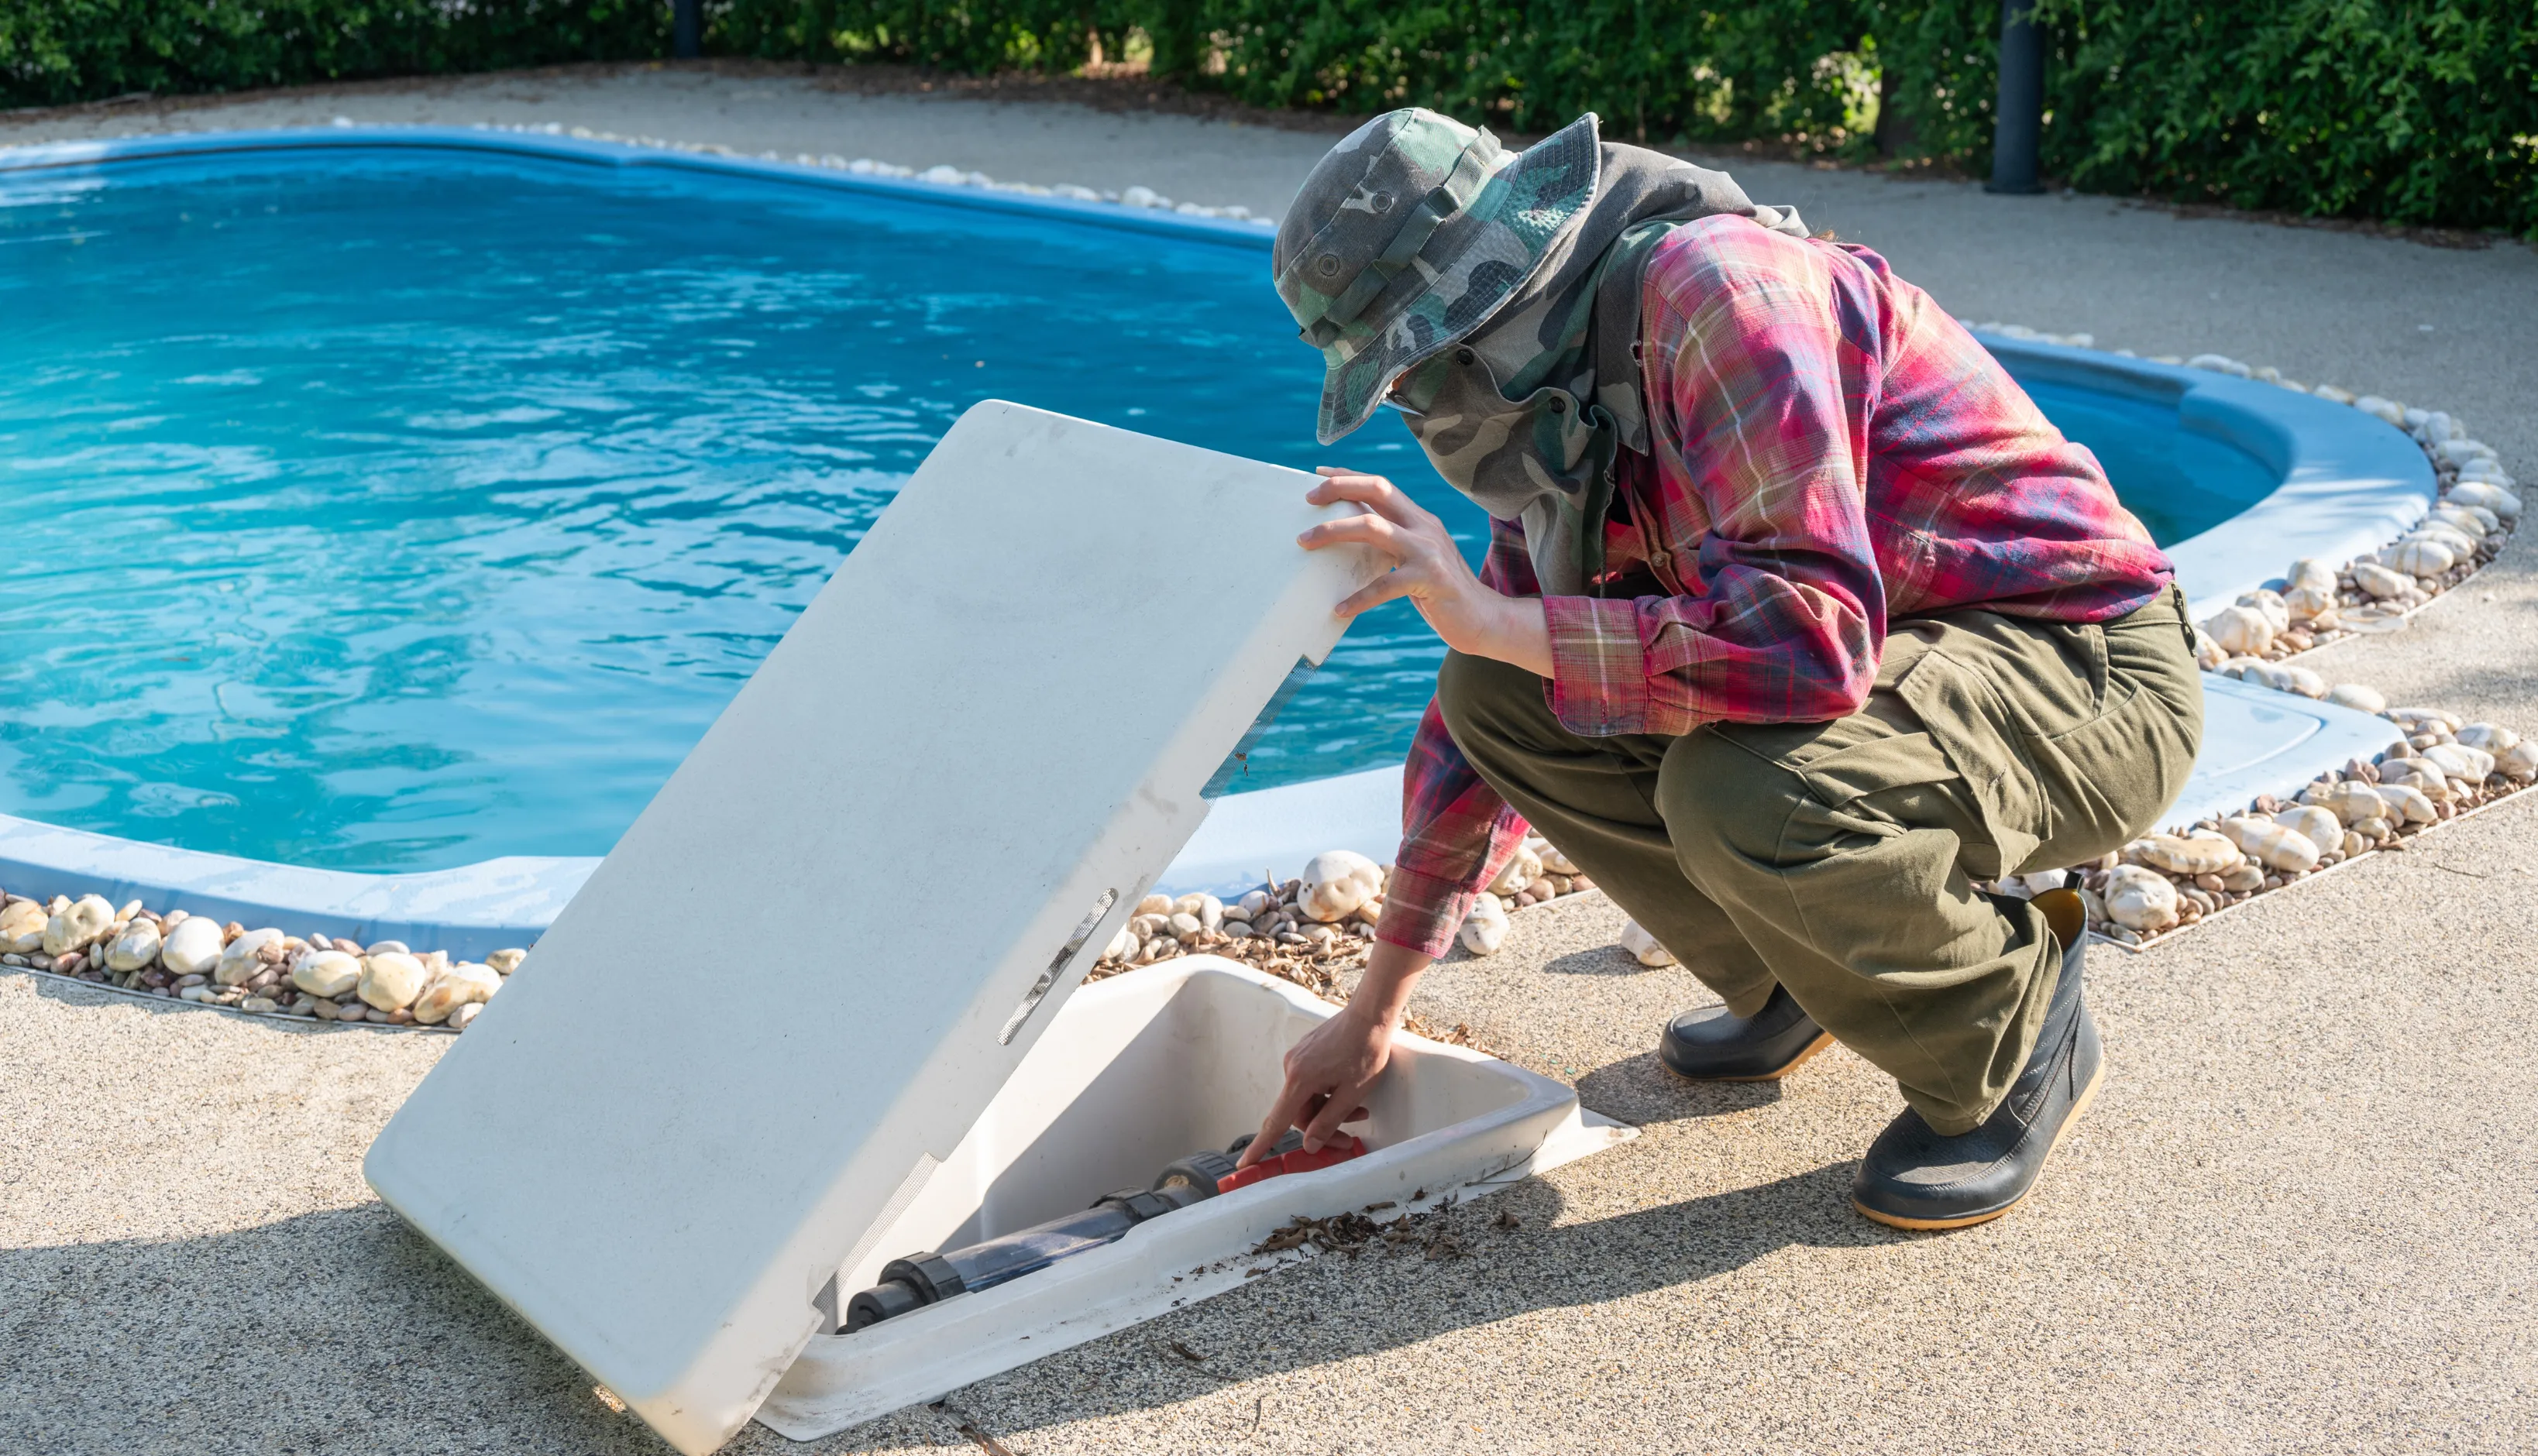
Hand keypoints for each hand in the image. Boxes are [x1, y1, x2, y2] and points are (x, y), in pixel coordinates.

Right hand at [1237, 939, 1432, 1166]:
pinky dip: (1327, 1094)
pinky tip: (1348, 1092)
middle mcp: (1292, 1067)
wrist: (1370, 1015)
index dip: (1261, 1146)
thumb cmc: (1365, 1049)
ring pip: (1307, 1098)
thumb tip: (1310, 1144)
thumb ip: (1329, 1121)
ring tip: (1359, 1110)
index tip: (1246, 1163)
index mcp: (1300, 1079)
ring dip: (1329, 1109)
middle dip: (1323, 1127)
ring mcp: (1298, 1058)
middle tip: (1348, 1137)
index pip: (1277, 1121)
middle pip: (1299, 1112)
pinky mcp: (1306, 1053)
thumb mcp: (1352, 1093)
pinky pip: (1311, 1083)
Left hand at [1300, 469, 1553, 676]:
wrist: (1484, 619)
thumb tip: (1350, 539)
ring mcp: (1428, 551)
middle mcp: (1424, 526)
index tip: (1317, 474)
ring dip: (1333, 531)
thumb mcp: (1416, 559)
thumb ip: (1391, 544)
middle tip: (1307, 500)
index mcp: (1420, 519)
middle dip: (1340, 488)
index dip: (1349, 476)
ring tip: (1304, 543)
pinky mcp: (1429, 580)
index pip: (1381, 484)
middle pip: (1378, 489)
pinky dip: (1358, 597)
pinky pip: (1384, 585)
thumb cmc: (1440, 593)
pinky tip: (1340, 610)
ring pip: (1372, 527)